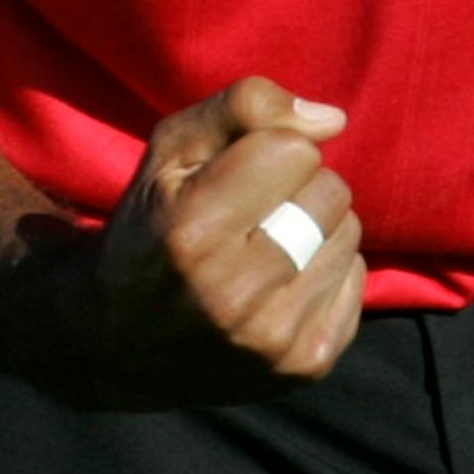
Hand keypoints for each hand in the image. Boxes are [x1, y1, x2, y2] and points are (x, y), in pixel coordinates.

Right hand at [57, 75, 366, 409]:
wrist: (116, 345)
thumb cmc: (151, 226)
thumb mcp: (171, 150)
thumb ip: (245, 107)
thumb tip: (333, 121)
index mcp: (192, 232)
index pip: (294, 149)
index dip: (269, 148)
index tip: (235, 174)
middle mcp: (233, 295)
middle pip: (331, 192)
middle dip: (298, 187)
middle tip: (252, 212)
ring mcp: (272, 339)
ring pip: (349, 233)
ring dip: (316, 229)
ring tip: (265, 247)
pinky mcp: (303, 367)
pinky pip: (357, 279)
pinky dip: (327, 272)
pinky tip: (280, 286)